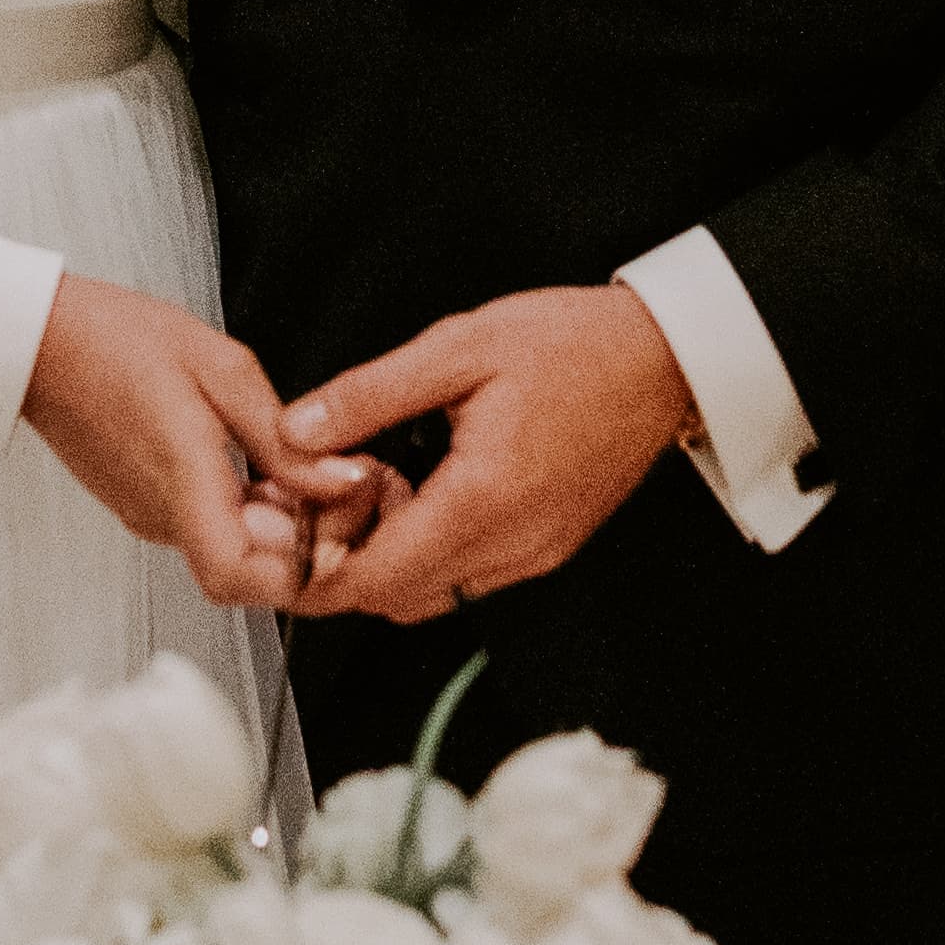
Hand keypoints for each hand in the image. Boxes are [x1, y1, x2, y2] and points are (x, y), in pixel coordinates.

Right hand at [21, 277, 369, 611]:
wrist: (38, 341)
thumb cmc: (114, 339)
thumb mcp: (220, 368)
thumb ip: (283, 436)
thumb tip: (338, 480)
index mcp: (181, 479)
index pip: (240, 577)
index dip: (299, 572)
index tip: (337, 532)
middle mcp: (162, 514)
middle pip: (247, 575)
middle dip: (303, 545)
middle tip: (336, 489)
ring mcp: (150, 515)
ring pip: (231, 552)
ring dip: (278, 526)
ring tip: (303, 467)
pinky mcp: (146, 506)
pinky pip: (209, 528)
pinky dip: (247, 510)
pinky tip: (261, 464)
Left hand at [274, 288, 695, 621]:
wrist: (663, 358)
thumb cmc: (574, 344)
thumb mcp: (458, 347)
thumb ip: (370, 394)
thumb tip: (297, 430)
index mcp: (483, 497)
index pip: (378, 580)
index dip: (316, 576)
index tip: (281, 546)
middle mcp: (513, 543)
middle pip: (397, 599)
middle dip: (344, 568)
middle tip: (313, 510)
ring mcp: (535, 553)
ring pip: (433, 595)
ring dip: (387, 564)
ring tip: (367, 496)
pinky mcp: (549, 547)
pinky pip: (470, 577)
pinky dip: (430, 556)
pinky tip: (418, 498)